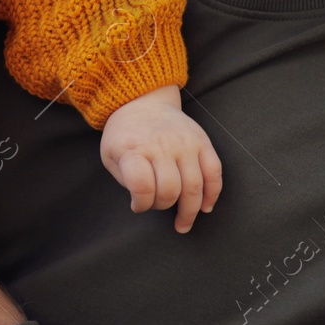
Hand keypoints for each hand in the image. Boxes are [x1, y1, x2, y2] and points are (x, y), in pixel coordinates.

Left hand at [100, 85, 222, 232]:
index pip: (142, 186)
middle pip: (170, 190)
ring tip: (183, 223)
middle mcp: (161, 145)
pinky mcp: (202, 141)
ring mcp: (184, 143)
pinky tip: (205, 207)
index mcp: (134, 149)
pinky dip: (212, 194)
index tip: (137, 205)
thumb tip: (143, 201)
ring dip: (190, 211)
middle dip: (163, 206)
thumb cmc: (124, 134)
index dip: (141, 204)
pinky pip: (214, 172)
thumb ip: (125, 179)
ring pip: (194, 186)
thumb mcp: (110, 154)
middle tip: (157, 205)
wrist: (142, 101)